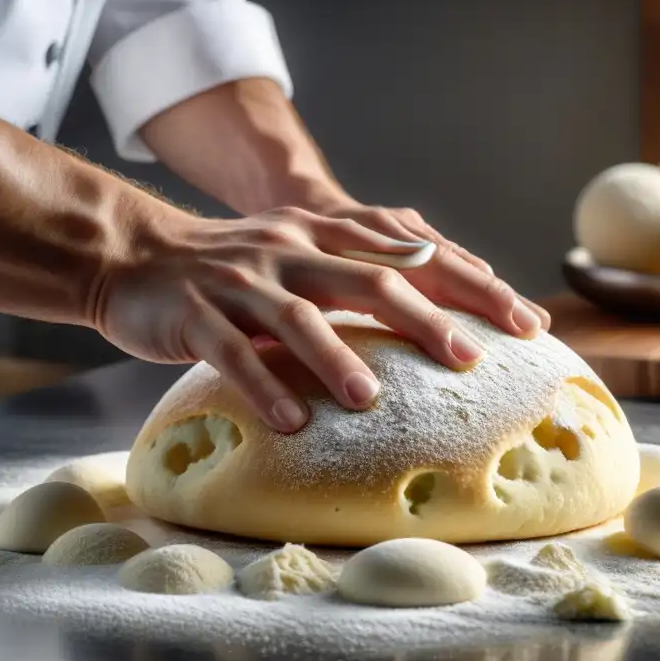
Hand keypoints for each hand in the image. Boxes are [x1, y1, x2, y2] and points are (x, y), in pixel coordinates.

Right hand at [92, 207, 545, 433]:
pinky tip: (292, 422)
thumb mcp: (299, 259)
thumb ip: (356, 275)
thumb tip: (433, 307)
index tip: (524, 321)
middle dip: (425, 319)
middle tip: (470, 359)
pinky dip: (261, 386)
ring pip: (298, 317)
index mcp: (324, 238)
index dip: (471, 285)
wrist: (135, 256)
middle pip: (369, 280)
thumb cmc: (231, 273)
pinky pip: (231, 352)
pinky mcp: (195, 315)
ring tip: (372, 400)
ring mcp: (240, 282)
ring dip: (336, 358)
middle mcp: (290, 252)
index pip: (412, 257)